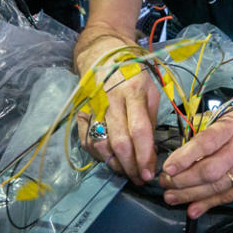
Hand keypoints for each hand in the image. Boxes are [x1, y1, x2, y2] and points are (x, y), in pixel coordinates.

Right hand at [76, 63, 161, 184]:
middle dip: (130, 166)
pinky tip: (111, 159)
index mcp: (133, 91)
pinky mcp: (80, 112)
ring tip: (127, 172)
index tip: (150, 174)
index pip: (139, 130)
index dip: (145, 156)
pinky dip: (99, 156)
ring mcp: (93, 107)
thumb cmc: (132, 72)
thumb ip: (151, 119)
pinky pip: (86, 141)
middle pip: (119, 142)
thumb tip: (151, 150)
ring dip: (114, 164)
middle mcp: (111, 100)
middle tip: (140, 179)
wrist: (102, 52)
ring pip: (100, 145)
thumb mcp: (151, 89)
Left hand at [159, 105, 232, 218]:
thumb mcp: (225, 117)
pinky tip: (193, 209)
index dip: (184, 158)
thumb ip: (203, 135)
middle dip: (183, 180)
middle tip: (165, 183)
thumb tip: (178, 156)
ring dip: (191, 195)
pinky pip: (230, 196)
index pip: (206, 143)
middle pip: (209, 170)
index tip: (167, 168)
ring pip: (217, 187)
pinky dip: (210, 204)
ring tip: (171, 197)